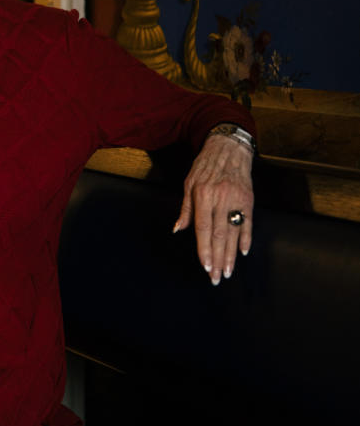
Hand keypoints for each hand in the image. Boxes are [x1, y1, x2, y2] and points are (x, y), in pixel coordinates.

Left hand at [173, 134, 253, 284]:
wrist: (228, 148)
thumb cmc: (205, 165)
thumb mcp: (189, 183)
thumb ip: (185, 208)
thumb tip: (177, 229)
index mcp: (203, 195)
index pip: (203, 228)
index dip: (204, 249)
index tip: (205, 266)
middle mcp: (221, 198)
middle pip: (219, 235)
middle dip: (218, 259)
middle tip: (216, 277)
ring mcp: (236, 199)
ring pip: (234, 232)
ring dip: (231, 255)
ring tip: (228, 271)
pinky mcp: (249, 199)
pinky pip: (248, 223)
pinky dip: (246, 238)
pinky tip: (243, 252)